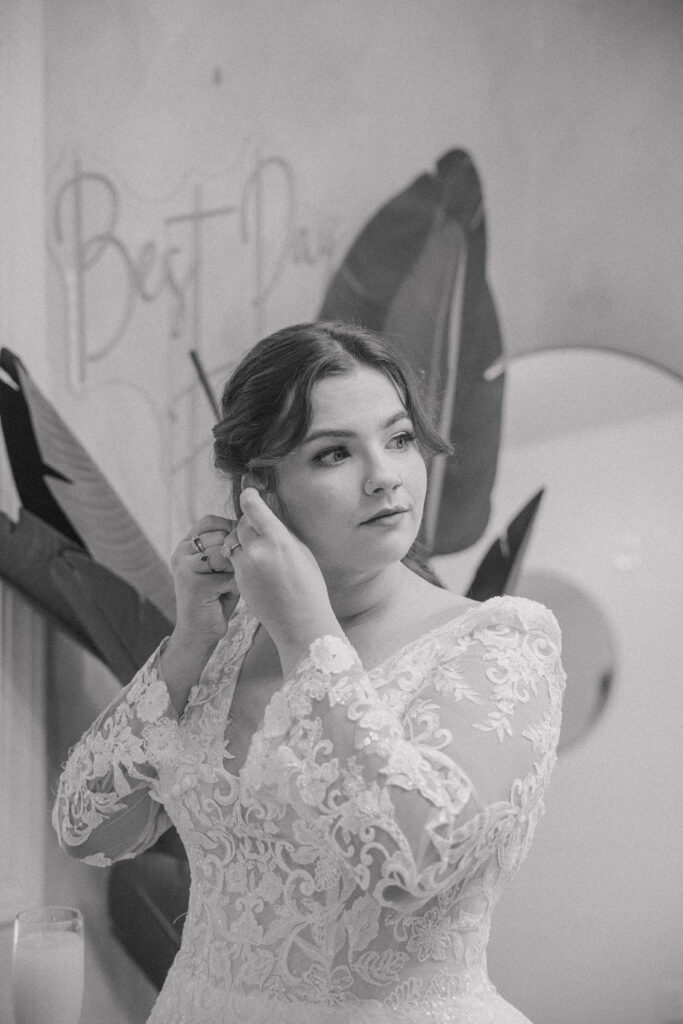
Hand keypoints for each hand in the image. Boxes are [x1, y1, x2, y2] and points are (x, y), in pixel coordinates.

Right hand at [170, 514, 240, 648]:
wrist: (199, 633)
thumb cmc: (216, 598)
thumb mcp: (221, 567)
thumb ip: (227, 546)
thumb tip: (249, 525)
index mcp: (185, 546)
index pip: (209, 521)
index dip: (230, 528)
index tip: (241, 545)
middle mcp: (180, 553)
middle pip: (220, 536)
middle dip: (235, 553)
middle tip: (235, 573)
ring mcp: (184, 567)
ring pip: (224, 554)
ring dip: (236, 570)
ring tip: (231, 584)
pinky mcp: (193, 584)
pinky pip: (227, 576)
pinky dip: (235, 586)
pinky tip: (229, 595)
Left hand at [227, 488, 341, 674]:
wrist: (301, 623)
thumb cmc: (309, 587)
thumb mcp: (301, 552)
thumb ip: (282, 532)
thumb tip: (268, 514)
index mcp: (278, 539)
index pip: (252, 507)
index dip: (249, 496)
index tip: (249, 493)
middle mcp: (257, 550)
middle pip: (241, 523)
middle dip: (248, 523)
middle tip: (259, 528)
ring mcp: (245, 567)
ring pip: (234, 542)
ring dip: (242, 541)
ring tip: (259, 550)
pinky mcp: (238, 580)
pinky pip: (235, 560)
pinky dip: (242, 559)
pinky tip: (258, 569)